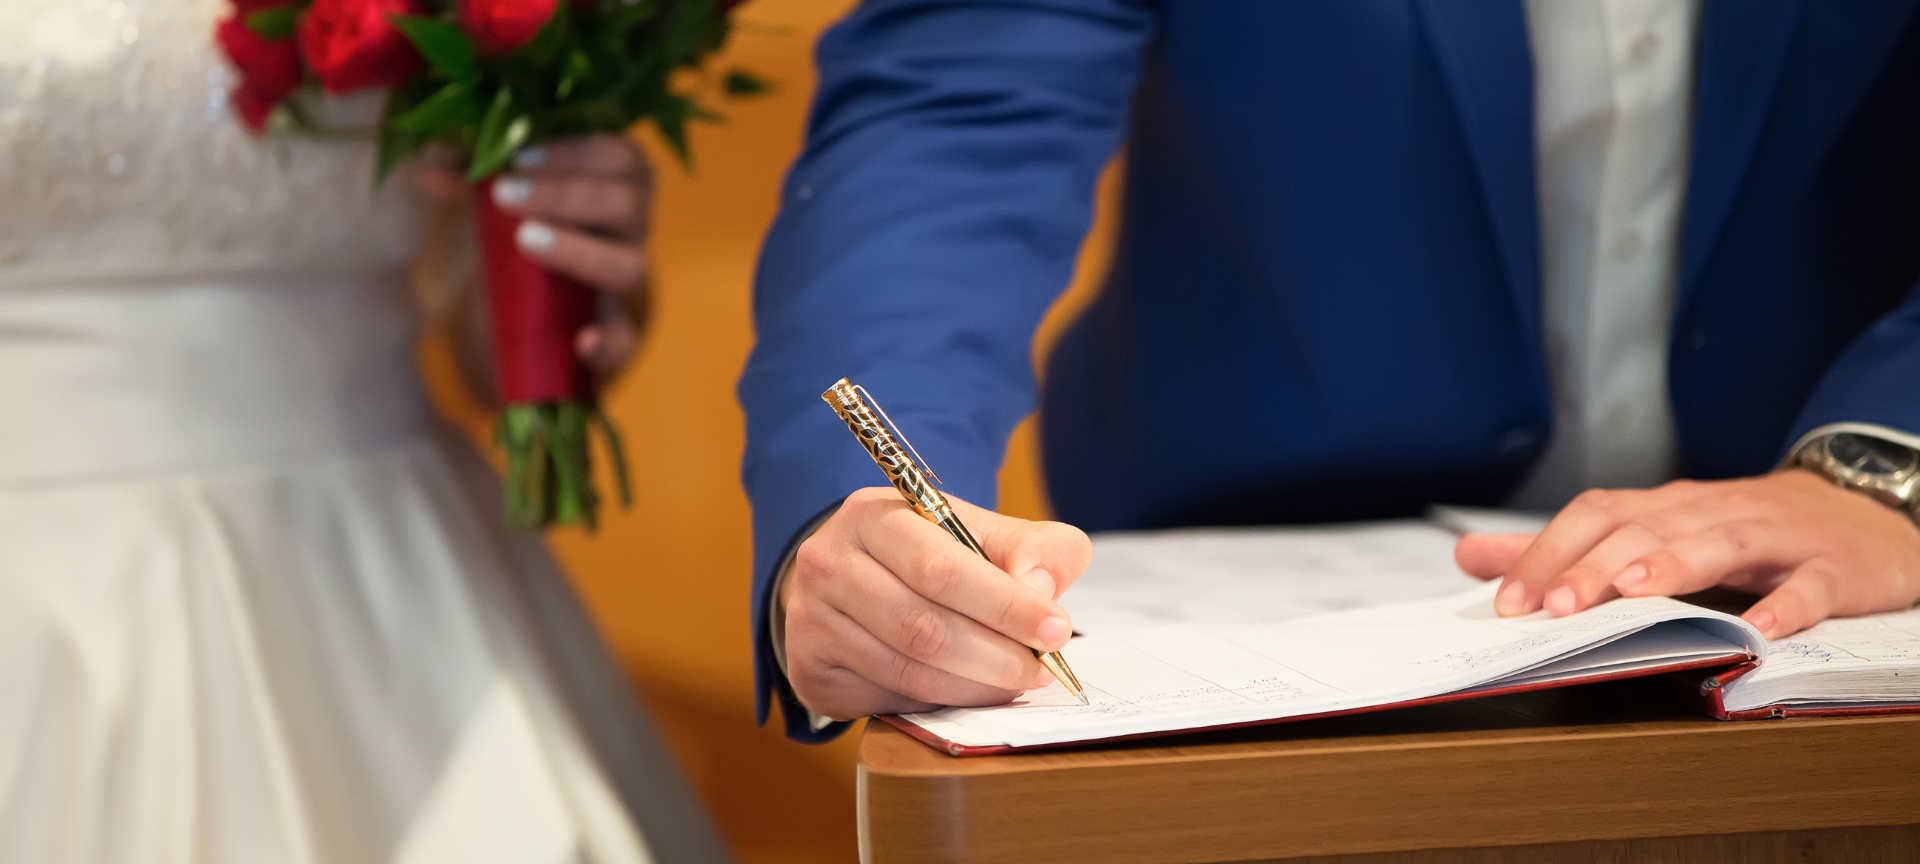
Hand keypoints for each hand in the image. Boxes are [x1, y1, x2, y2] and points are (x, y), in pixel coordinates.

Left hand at [416, 134, 653, 380]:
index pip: (621, 157)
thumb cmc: (529, 234)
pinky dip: (609, 341)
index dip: (578, 152)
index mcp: (616, 187)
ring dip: (580, 250)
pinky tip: (583, 341)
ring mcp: (627, 286)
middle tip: (506, 193)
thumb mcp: (502, 201)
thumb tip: (429, 167)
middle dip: (568, 194)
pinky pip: (626, 341)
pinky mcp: (620, 336)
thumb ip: (473, 178)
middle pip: (628, 204)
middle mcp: (631, 234)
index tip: (520, 156)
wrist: (540, 314)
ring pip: (630, 266)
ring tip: (525, 240)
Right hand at [780, 487, 1092, 720]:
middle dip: (996, 655)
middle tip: (1040, 670)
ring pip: (909, 672)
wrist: (850, 578)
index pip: (941, 567)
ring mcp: (811, 620)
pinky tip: (968, 691)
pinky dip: (941, 704)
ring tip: (1014, 682)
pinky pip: (889, 700)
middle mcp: (829, 563)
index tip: (1056, 630)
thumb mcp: (982, 533)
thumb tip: (1039, 590)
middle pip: (924, 627)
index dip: (1005, 605)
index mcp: (873, 515)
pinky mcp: (812, 670)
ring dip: (975, 687)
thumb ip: (1032, 548)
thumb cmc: (928, 555)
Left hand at [1455, 470, 1919, 638]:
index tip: (1507, 600)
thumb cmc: (1738, 530)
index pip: (1595, 515)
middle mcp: (1710, 513)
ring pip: (1720, 543)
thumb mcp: (1651, 532)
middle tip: (1558, 606)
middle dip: (1596, 565)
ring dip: (1675, 566)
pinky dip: (1784, 604)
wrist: (1859, 512)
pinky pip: (1808, 585)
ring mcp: (1774, 538)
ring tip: (1634, 592)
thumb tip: (1472, 556)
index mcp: (1663, 509)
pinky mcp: (1831, 567)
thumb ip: (1561, 549)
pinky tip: (1758, 629)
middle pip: (1645, 530)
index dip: (1549, 552)